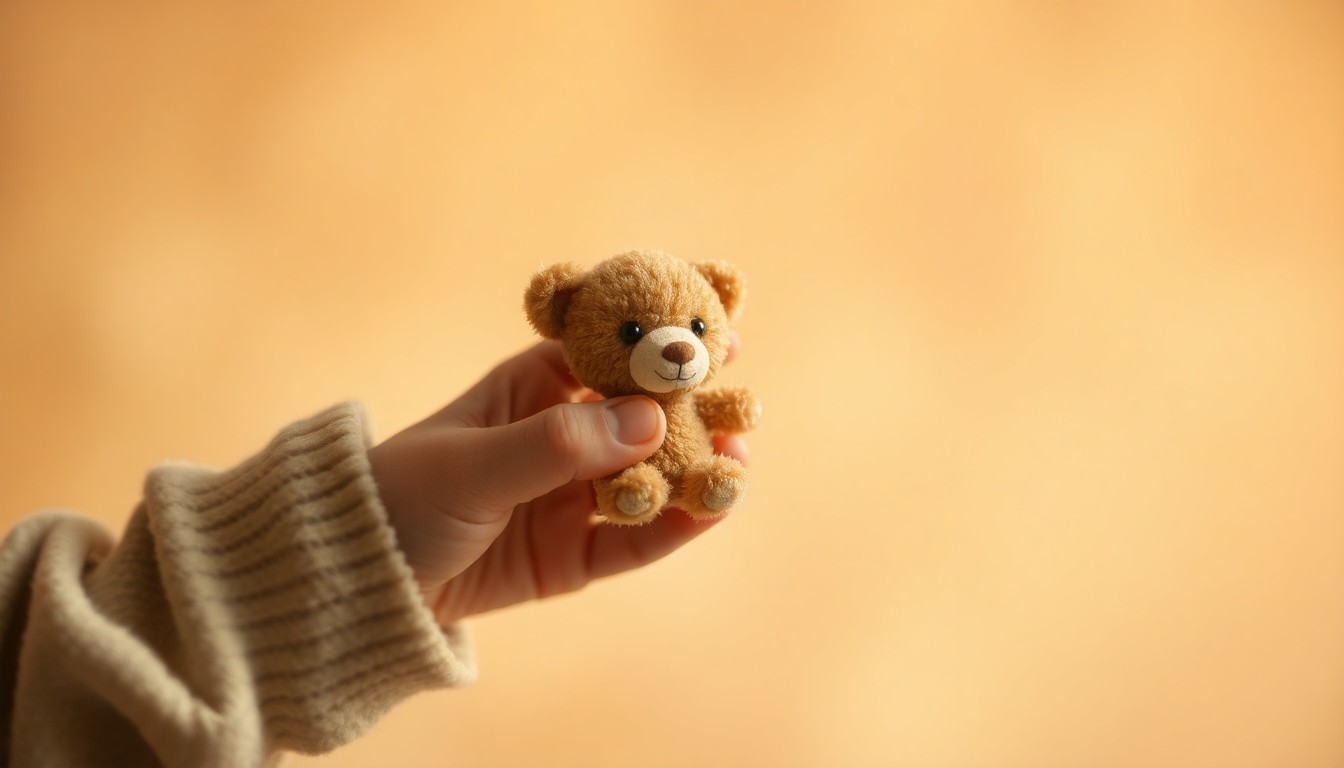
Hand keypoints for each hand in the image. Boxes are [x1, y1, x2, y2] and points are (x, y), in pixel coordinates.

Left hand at [367, 340, 746, 624]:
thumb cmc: (402, 497)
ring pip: (649, 476)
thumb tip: (648, 420)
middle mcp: (563, 437)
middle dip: (694, 411)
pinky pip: (635, 537)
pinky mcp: (575, 553)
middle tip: (742, 407)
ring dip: (694, 467)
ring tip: (736, 461)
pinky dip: (674, 524)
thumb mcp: (473, 464)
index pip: (611, 357)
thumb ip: (557, 445)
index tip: (721, 338)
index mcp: (533, 390)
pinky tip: (710, 508)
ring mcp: (572, 496)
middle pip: (643, 418)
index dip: (666, 347)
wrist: (359, 581)